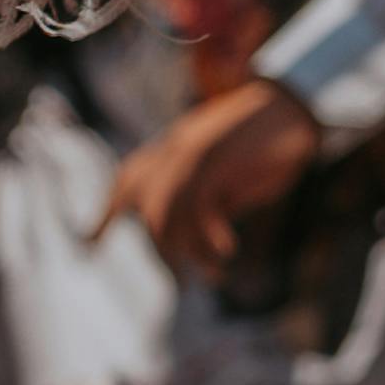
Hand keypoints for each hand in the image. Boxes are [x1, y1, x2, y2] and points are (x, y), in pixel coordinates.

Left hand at [112, 81, 323, 277]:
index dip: (106, 213)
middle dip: (162, 249)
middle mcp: (174, 150)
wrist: (295, 104)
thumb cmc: (269, 140)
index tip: (90, 243)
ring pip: (167, 214)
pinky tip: (227, 250)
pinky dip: (210, 237)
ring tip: (214, 273)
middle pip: (147, 207)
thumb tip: (202, 237)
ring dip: (190, 250)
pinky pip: (197, 209)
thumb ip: (212, 200)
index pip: (128, 179)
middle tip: (182, 280)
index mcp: (173, 148)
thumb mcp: (233, 176)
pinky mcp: (212, 158)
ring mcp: (190, 152)